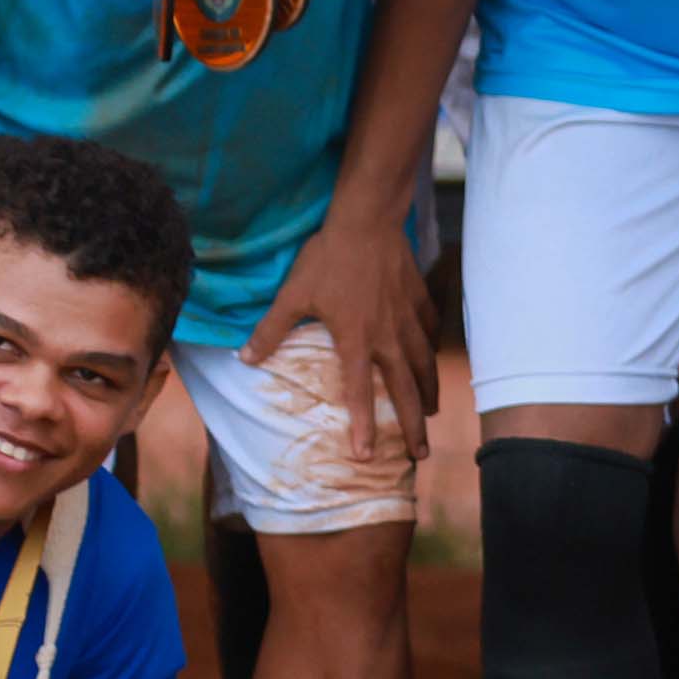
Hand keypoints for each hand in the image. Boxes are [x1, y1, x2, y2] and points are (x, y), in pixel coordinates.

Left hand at [253, 208, 438, 464]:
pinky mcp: (419, 302)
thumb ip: (271, 330)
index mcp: (356, 340)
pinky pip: (429, 333)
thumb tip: (245, 359)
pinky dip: (431, 351)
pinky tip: (432, 359)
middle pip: (406, 391)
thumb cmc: (326, 259)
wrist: (367, 222)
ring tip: (433, 414)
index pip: (359, 394)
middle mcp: (387, 338)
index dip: (362, 427)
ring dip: (429, 394)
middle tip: (421, 454)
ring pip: (425, 365)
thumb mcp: (292, 295)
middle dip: (414, 426)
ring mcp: (407, 320)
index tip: (366, 456)